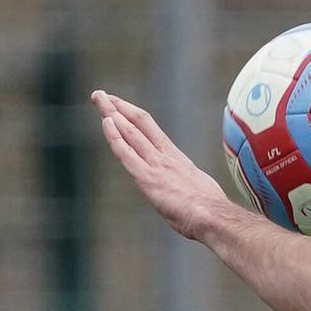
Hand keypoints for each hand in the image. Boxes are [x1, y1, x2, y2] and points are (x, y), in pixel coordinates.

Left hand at [93, 89, 232, 240]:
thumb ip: (185, 184)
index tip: (120, 105)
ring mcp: (155, 165)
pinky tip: (105, 121)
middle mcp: (164, 156)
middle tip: (101, 95)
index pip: (151, 130)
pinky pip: (126, 152)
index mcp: (176, 158)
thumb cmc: (210, 211)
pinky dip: (114, 136)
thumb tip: (187, 189)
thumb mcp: (198, 190)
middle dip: (118, 107)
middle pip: (138, 123)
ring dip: (112, 113)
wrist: (213, 216)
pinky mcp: (147, 177)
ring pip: (130, 131)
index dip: (133, 115)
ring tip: (98, 97)